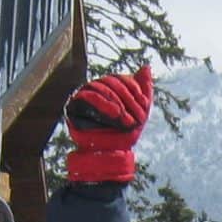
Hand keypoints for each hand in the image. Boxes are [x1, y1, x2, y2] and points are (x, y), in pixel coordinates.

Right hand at [62, 66, 153, 184]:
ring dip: (118, 103)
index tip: (145, 104)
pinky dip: (105, 104)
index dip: (134, 89)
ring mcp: (83, 96)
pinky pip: (88, 96)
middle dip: (128, 99)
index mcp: (108, 89)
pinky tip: (116, 114)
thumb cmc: (124, 135)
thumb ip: (144, 89)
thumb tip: (147, 67)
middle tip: (138, 118)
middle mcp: (94, 89)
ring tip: (127, 121)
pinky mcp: (74, 106)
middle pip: (111, 82)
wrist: (111, 155)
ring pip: (101, 87)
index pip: (120, 78)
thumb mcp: (140, 111)